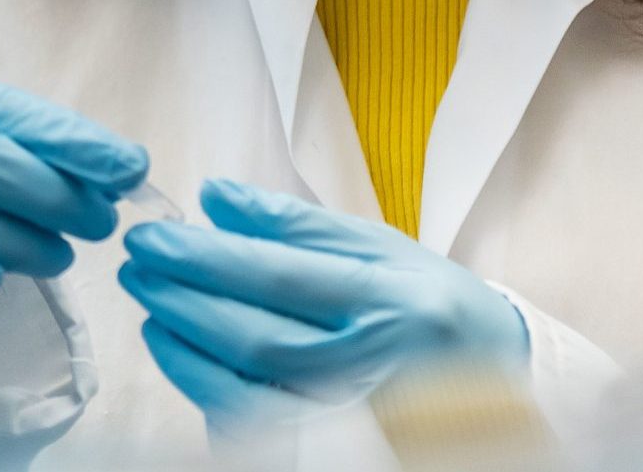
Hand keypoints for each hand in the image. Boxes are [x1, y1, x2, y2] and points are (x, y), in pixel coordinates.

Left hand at [119, 179, 529, 427]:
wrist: (505, 386)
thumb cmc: (432, 306)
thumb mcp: (383, 249)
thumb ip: (297, 224)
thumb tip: (214, 196)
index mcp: (396, 302)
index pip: (283, 277)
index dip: (207, 256)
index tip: (153, 234)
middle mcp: (379, 367)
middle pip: (259, 336)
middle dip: (184, 297)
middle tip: (137, 263)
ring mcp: (357, 421)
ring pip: (250, 391)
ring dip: (186, 345)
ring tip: (150, 304)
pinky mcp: (336, 452)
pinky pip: (255, 426)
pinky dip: (207, 389)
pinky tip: (179, 350)